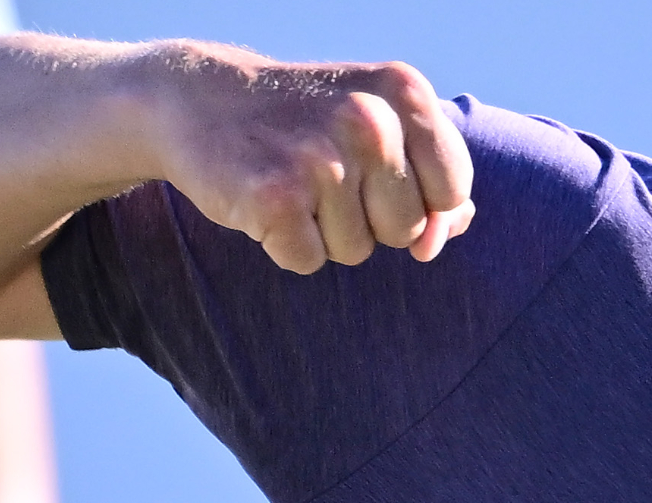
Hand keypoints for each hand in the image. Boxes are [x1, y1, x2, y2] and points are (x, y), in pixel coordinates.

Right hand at [133, 43, 474, 274]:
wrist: (199, 98)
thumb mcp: (381, 124)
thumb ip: (434, 178)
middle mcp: (368, 119)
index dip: (417, 200)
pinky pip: (309, 262)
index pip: (452, 192)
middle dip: (368, 219)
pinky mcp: (274, 197)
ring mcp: (320, 158)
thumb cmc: (308, 121)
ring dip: (323, 231)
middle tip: (322, 173)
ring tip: (292, 181)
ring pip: (357, 251)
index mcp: (404, 92)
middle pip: (406, 230)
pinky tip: (264, 199)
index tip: (375, 170)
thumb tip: (445, 235)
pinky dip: (285, 244)